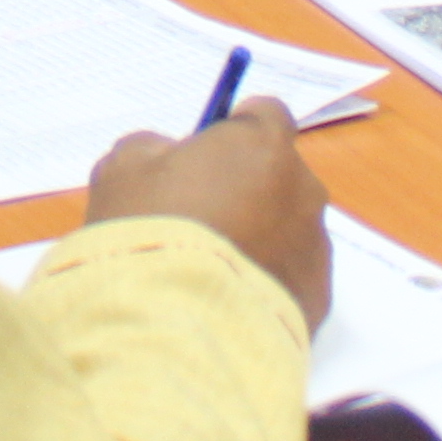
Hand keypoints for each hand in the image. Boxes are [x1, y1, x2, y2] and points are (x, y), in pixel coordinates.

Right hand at [85, 98, 330, 327]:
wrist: (176, 326)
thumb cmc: (150, 232)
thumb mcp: (123, 169)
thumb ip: (153, 149)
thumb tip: (169, 156)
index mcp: (262, 145)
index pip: (264, 114)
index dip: (233, 131)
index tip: (205, 154)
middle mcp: (303, 189)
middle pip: (279, 175)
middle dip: (248, 188)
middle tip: (201, 219)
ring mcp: (315, 248)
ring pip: (289, 230)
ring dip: (261, 239)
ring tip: (211, 272)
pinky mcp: (318, 300)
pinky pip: (293, 279)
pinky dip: (268, 284)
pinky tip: (228, 303)